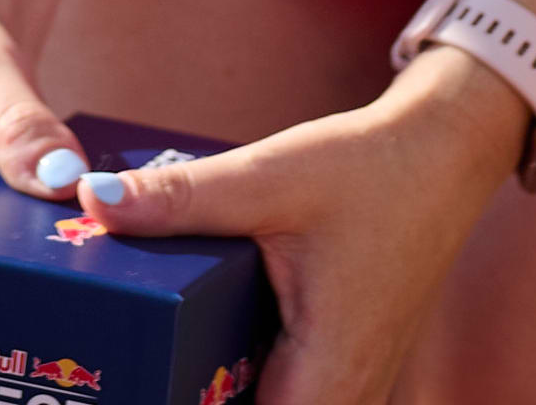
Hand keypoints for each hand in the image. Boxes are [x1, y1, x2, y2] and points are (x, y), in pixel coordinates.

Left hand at [81, 51, 529, 404]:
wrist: (443, 153)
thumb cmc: (370, 170)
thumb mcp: (269, 179)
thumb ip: (183, 199)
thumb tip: (92, 199)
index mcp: (330, 372)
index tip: (139, 385)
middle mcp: (348, 393)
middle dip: (195, 393)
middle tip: (132, 365)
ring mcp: (352, 383)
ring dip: (217, 389)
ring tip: (153, 357)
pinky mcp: (346, 363)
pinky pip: (288, 394)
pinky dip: (242, 379)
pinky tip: (197, 344)